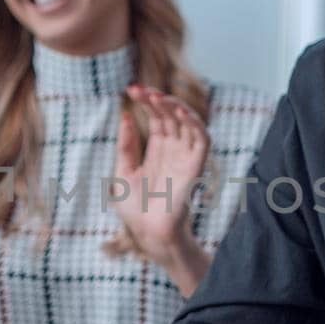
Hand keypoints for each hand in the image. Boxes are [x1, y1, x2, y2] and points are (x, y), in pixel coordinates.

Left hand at [113, 85, 208, 266]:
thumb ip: (126, 145)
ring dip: (175, 106)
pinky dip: (194, 123)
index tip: (132, 89)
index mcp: (158, 151)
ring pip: (188, 122)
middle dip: (157, 100)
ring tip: (158, 97)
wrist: (148, 234)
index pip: (157, 118)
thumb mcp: (123, 172)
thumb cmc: (136, 210)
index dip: (147, 102)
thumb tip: (124, 116)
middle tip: (140, 90)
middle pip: (171, 116)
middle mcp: (174, 151)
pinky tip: (180, 111)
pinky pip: (202, 140)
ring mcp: (185, 158)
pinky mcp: (195, 167)